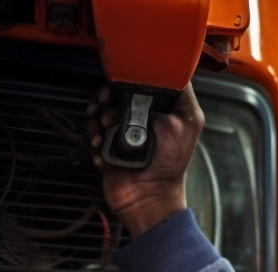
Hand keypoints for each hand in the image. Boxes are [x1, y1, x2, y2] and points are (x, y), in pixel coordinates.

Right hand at [87, 84, 204, 237]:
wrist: (147, 196)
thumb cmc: (170, 162)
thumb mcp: (186, 122)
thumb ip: (180, 93)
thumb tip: (171, 69)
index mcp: (161, 107)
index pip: (139, 79)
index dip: (126, 78)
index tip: (119, 86)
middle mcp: (141, 115)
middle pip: (113, 91)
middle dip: (105, 100)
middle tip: (106, 113)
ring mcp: (122, 129)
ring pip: (98, 108)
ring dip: (97, 121)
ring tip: (103, 136)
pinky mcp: (107, 142)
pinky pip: (91, 129)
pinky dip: (93, 137)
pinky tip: (101, 150)